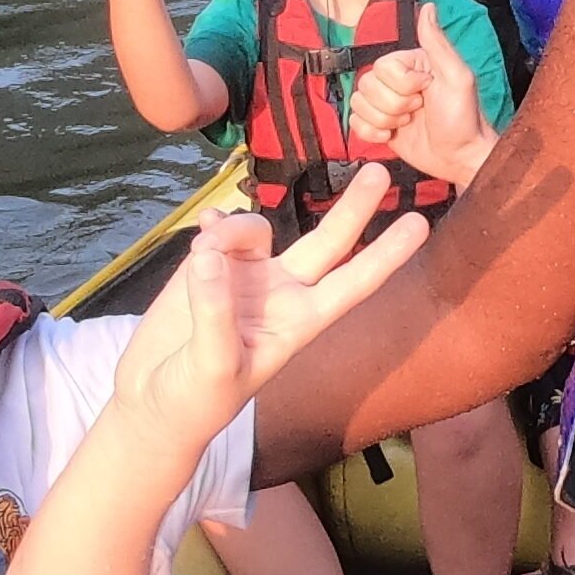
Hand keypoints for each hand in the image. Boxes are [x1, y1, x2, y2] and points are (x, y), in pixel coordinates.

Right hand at [114, 186, 429, 436]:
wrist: (155, 404)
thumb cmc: (195, 401)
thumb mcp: (211, 367)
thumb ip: (214, 313)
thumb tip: (210, 256)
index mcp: (298, 322)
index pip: (352, 283)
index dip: (385, 256)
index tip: (420, 225)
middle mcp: (281, 293)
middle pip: (327, 241)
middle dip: (354, 207)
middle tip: (380, 170)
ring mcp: (246, 278)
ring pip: (255, 229)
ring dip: (231, 231)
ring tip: (200, 253)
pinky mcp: (208, 268)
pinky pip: (217, 230)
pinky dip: (210, 226)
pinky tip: (200, 227)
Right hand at [343, 5, 497, 186]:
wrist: (458, 158)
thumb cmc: (463, 119)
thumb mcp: (457, 77)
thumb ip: (438, 43)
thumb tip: (428, 8)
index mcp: (412, 64)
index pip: (383, 65)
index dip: (402, 84)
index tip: (425, 91)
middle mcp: (395, 81)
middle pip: (367, 84)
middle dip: (394, 104)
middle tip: (419, 110)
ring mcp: (385, 103)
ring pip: (359, 103)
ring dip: (384, 119)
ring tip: (409, 122)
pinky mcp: (377, 125)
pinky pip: (354, 122)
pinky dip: (372, 133)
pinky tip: (392, 135)